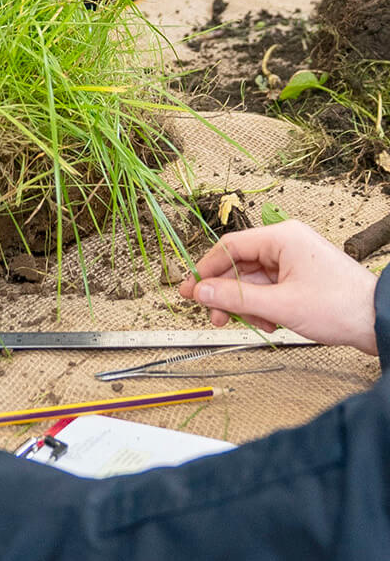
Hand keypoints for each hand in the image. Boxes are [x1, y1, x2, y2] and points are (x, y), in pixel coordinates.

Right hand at [179, 220, 377, 353]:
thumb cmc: (339, 306)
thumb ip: (235, 297)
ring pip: (253, 279)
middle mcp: (286, 243)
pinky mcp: (300, 277)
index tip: (190, 290)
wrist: (377, 321)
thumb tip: (200, 291)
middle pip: (239, 264)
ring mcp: (294, 260)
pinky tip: (268, 322)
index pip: (229, 246)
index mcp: (281, 237)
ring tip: (249, 324)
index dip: (206, 269)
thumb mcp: (279, 305)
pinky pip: (269, 287)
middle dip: (225, 292)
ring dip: (246, 303)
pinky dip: (262, 306)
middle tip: (213, 315)